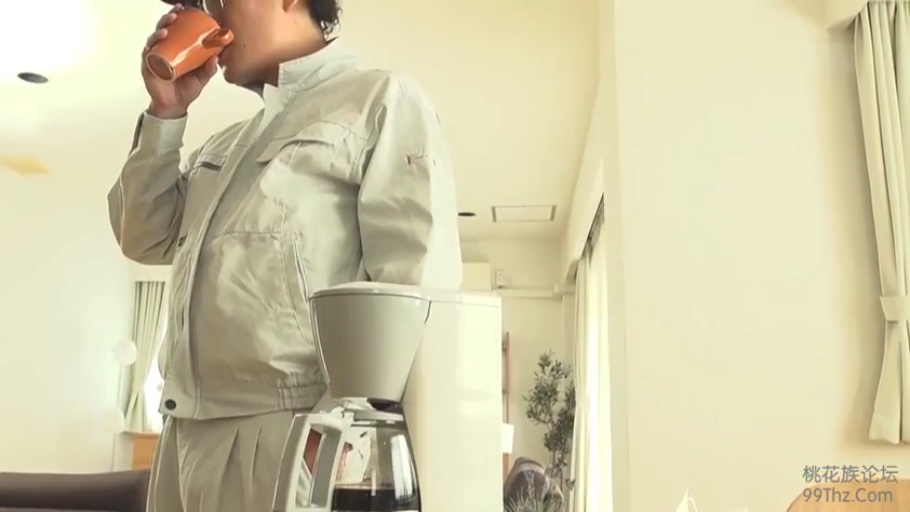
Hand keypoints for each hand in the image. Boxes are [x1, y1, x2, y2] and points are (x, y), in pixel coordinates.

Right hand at [141, 4, 217, 118]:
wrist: (175, 106)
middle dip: (168, 20)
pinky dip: (152, 46)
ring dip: (159, 31)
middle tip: (175, 15)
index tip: (184, 9)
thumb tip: (217, 57)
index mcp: (177, 49)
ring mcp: (155, 57)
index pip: (176, 29)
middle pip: (163, 29)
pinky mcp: (149, 66)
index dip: (178, 18)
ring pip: (154, 39)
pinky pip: (148, 53)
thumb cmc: (186, 89)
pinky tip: (157, 42)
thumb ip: (209, 68)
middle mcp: (164, 50)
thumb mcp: (202, 77)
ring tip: (167, 29)